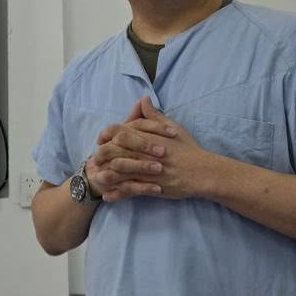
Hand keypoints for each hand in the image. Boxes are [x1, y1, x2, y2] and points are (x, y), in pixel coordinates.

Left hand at [92, 96, 223, 201]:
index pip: (118, 131)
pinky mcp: (148, 186)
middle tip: (94, 160)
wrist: (201, 172)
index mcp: (146, 136)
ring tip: (97, 178)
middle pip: (112, 151)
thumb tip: (144, 99)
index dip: (106, 134)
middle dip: (100, 155)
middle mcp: (142, 152)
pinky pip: (126, 191)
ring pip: (116, 172)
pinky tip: (108, 196)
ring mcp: (144, 170)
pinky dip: (115, 194)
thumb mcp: (171, 127)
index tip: (101, 139)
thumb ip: (153, 115)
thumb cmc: (188, 149)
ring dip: (103, 175)